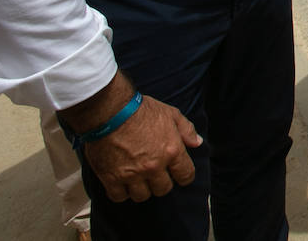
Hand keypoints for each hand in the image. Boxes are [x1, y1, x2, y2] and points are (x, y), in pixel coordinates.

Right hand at [82, 95, 202, 202]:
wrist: (110, 111)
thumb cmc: (140, 110)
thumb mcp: (171, 114)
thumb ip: (186, 130)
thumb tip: (197, 143)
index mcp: (171, 151)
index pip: (186, 175)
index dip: (184, 177)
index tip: (178, 176)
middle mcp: (154, 166)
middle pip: (163, 189)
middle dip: (161, 183)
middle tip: (154, 175)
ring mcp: (132, 174)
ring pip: (142, 196)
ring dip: (141, 189)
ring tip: (137, 179)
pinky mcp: (111, 178)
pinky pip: (119, 197)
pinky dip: (120, 193)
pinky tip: (121, 183)